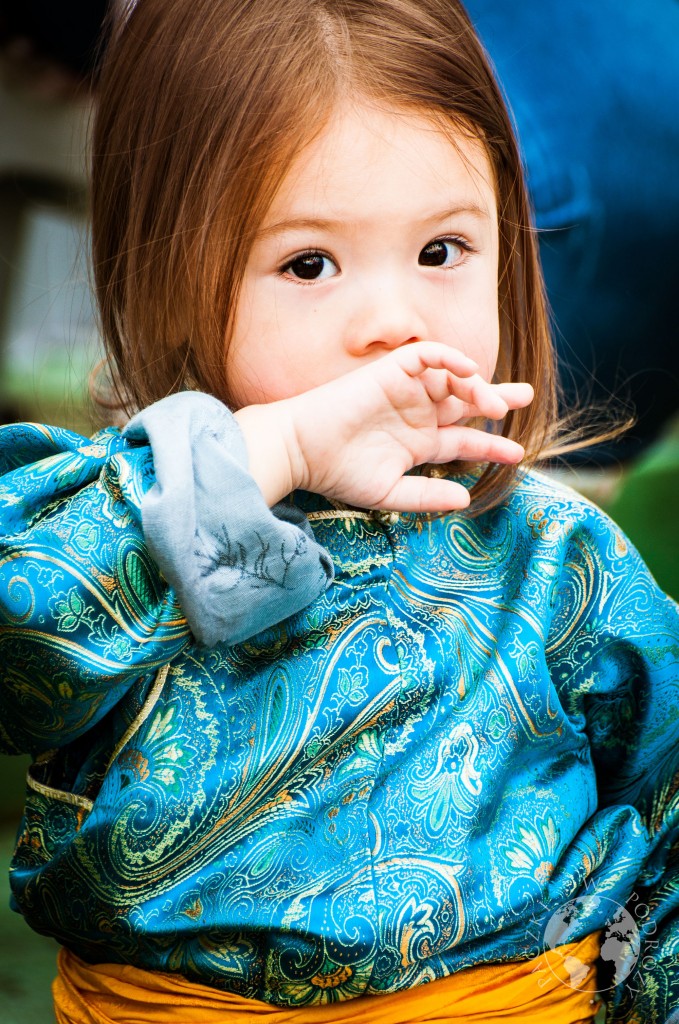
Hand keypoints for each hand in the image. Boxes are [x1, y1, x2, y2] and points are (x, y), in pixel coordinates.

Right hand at [234, 342, 532, 511]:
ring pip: (453, 379)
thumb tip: (466, 500)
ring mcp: (405, 391)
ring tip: (493, 404)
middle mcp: (416, 414)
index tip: (517, 453)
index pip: (463, 439)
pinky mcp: (390, 371)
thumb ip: (426, 497)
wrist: (301, 449)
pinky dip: (450, 358)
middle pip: (465, 401)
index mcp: (417, 442)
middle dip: (496, 398)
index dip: (491, 444)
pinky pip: (429, 356)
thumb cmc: (337, 473)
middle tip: (526, 397)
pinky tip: (468, 372)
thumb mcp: (388, 492)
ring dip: (477, 387)